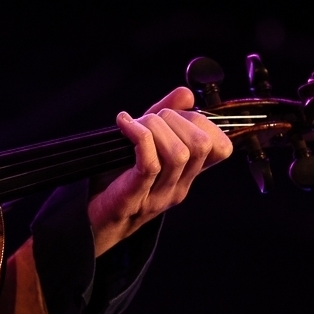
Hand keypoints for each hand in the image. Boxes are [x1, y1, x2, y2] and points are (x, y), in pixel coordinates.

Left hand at [88, 87, 232, 255]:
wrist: (92, 219)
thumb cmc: (117, 178)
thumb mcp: (147, 143)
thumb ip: (167, 117)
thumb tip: (186, 94)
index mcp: (187, 175)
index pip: (222, 148)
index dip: (205, 122)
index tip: (177, 115)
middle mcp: (179, 187)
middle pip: (201, 146)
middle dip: (177, 119)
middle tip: (151, 119)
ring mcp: (159, 195)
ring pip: (178, 154)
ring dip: (156, 127)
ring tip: (135, 124)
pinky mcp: (136, 195)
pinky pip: (150, 162)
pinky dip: (138, 134)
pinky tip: (124, 124)